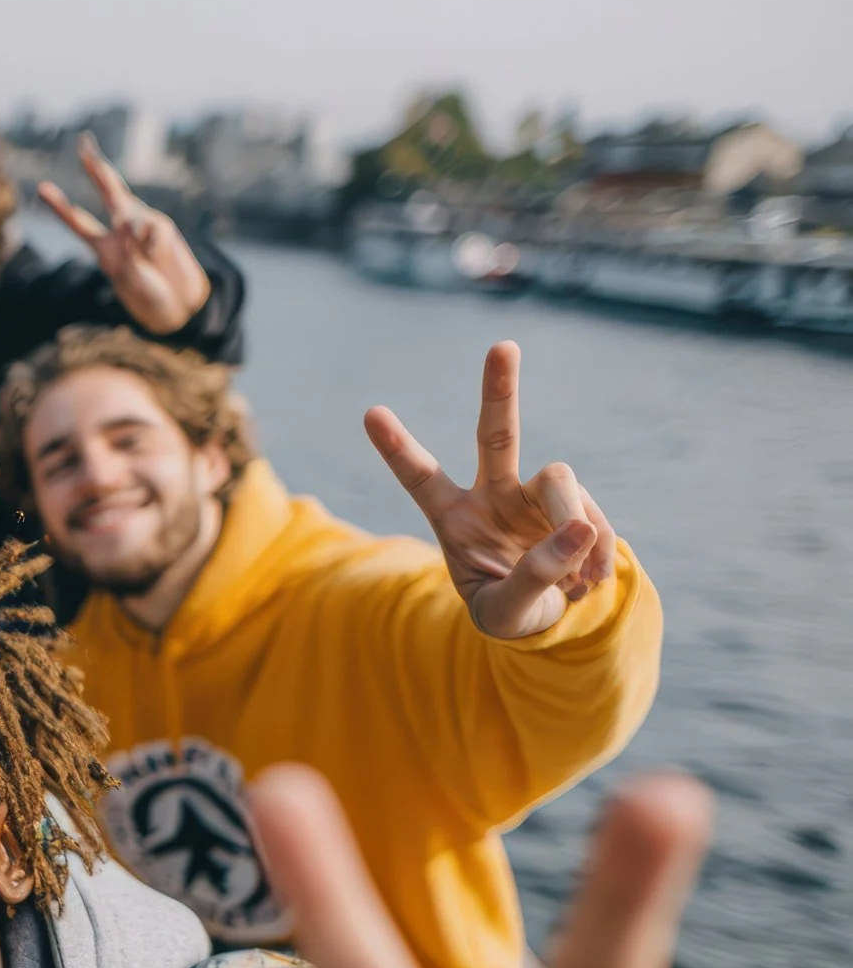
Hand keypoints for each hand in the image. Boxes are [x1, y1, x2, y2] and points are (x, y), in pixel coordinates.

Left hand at [38, 134, 212, 335]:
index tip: (41, 186)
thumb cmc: (149, 296)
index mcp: (103, 245)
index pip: (78, 222)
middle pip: (108, 192)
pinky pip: (152, 230)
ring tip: (147, 262)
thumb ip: (127, 251)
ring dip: (135, 240)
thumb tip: (130, 224)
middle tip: (83, 143)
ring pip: (130, 216)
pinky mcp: (162, 227)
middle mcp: (121, 229)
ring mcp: (143, 225)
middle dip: (96, 168)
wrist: (180, 305)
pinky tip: (159, 258)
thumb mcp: (129, 279)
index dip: (60, 205)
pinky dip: (154, 246)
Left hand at [366, 342, 619, 639]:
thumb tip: (579, 529)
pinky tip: (590, 581)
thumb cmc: (507, 613)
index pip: (420, 478)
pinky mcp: (574, 506)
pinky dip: (596, 548)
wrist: (548, 621)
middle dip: (499, 390)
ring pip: (559, 478)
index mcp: (453, 518)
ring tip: (579, 580)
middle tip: (503, 346)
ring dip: (575, 526)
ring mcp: (534, 496)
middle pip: (496, 434)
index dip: (397, 448)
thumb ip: (533, 577)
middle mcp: (492, 495)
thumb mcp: (504, 612)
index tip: (370, 412)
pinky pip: (591, 514)